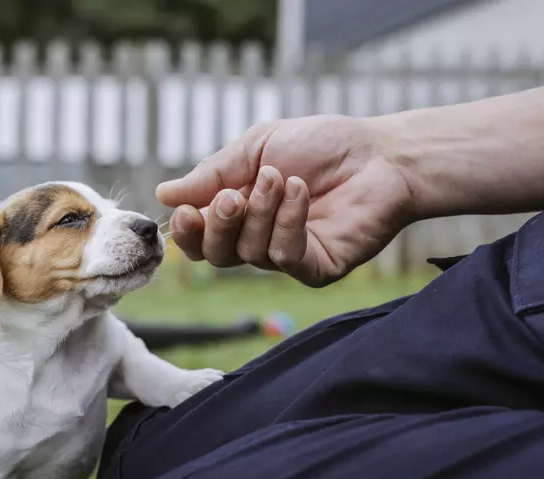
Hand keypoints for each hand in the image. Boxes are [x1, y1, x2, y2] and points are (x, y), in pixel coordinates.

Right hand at [156, 115, 416, 286]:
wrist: (379, 153)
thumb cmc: (320, 146)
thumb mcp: (257, 147)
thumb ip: (213, 173)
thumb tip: (163, 194)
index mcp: (238, 212)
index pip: (199, 238)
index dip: (186, 231)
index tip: (187, 210)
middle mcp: (258, 239)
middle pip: (216, 255)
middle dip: (218, 226)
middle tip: (233, 196)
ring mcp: (287, 256)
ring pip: (250, 254)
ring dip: (261, 212)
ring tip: (281, 178)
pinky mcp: (316, 268)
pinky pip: (285, 257)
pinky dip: (287, 223)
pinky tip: (300, 192)